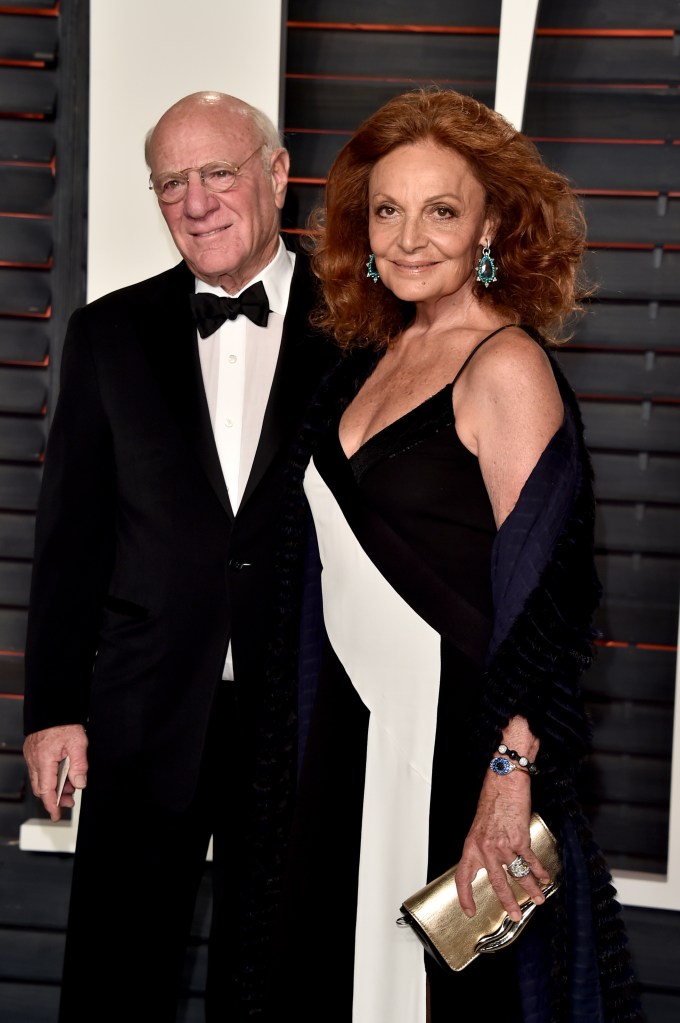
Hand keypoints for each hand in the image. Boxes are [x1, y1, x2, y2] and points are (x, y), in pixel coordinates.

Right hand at [23, 724, 87, 821]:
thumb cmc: (64, 723)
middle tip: (70, 799)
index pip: (46, 790)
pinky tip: (62, 772)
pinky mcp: (32, 752)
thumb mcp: (78, 743)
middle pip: (41, 788)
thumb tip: (80, 783)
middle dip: (55, 797)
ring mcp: (31, 756)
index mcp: (44, 760)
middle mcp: (34, 760)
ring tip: (70, 784)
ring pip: (40, 780)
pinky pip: (39, 770)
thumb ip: (80, 765)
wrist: (53, 708)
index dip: (52, 805)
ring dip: (54, 786)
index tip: (57, 815)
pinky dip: (50, 776)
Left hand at [453, 775, 550, 921]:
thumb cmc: (492, 801)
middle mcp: (485, 848)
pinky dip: (540, 871)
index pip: (463, 877)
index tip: (469, 911)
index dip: (464, 896)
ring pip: (518, 874)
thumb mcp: (479, 827)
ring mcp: (503, 844)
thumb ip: (482, 847)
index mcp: (471, 846)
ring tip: (538, 899)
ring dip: (531, 889)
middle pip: (497, 883)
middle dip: (508, 902)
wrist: (503, 782)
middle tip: (515, 915)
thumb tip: (489, 864)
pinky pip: (531, 860)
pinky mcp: (519, 838)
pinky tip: (545, 878)